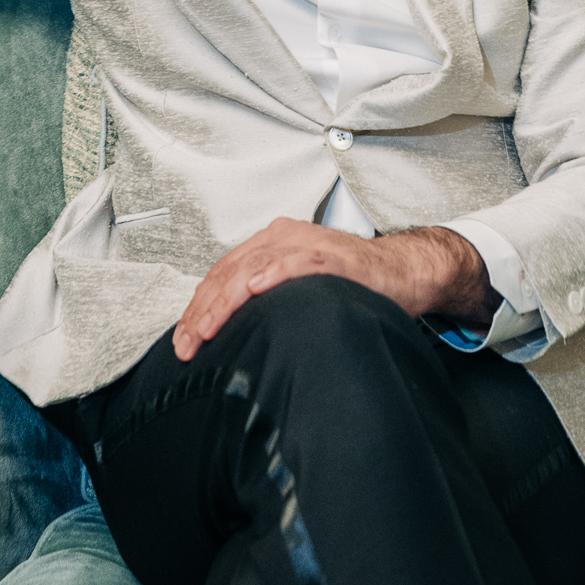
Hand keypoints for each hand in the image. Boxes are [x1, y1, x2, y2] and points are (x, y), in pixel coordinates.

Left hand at [172, 219, 497, 361]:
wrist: (402, 272)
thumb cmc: (352, 286)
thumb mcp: (299, 292)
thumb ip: (268, 304)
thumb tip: (233, 339)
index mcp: (269, 245)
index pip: (221, 275)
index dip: (197, 308)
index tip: (183, 341)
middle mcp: (281, 238)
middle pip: (228, 273)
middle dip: (202, 312)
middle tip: (187, 346)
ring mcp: (306, 244)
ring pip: (252, 269)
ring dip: (226, 301)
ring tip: (207, 329)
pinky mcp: (332, 254)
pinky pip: (296, 262)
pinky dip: (273, 274)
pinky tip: (255, 289)